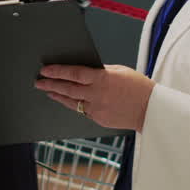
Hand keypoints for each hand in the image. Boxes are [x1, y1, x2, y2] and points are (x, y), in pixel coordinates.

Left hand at [35, 64, 155, 131]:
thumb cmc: (138, 87)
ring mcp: (97, 109)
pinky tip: (67, 100)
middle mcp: (97, 95)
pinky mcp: (99, 119)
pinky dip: (74, 105)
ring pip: (72, 102)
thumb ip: (100, 71)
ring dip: (58, 96)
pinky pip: (82, 111)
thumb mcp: (119, 71)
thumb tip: (84, 70)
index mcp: (102, 79)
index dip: (57, 71)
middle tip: (39, 82)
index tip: (45, 70)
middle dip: (51, 84)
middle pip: (68, 89)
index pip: (74, 74)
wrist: (151, 109)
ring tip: (48, 91)